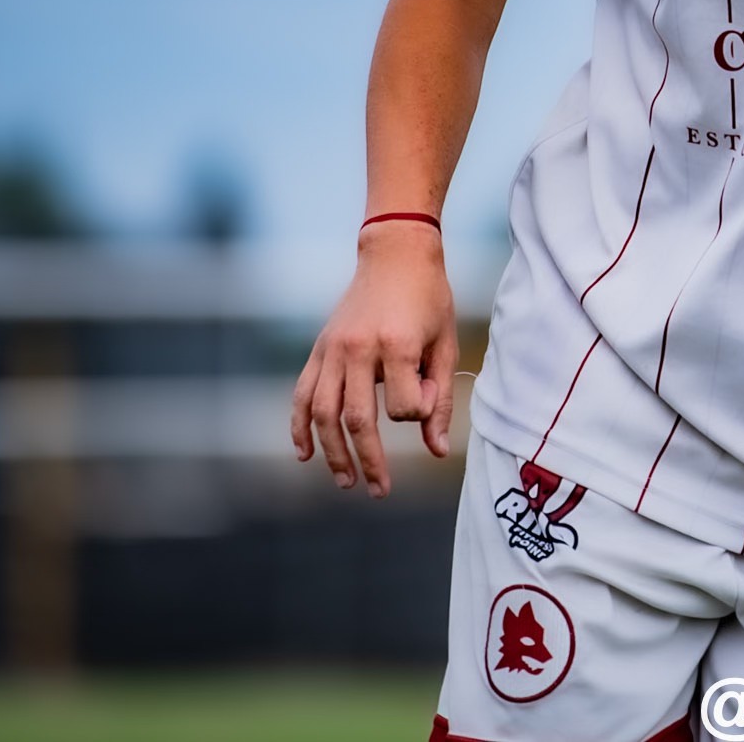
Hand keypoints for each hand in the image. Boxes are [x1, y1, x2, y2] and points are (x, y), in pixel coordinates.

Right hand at [290, 223, 457, 496]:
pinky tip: (306, 455)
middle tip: (380, 490)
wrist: (396, 254)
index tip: (426, 405)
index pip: (402, 406)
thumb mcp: (444, 344)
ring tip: (347, 481)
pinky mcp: (319, 348)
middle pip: (357, 420)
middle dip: (369, 461)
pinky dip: (299, 427)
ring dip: (332, 453)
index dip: (416, 414)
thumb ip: (440, 397)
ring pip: (323, 414)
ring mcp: (334, 349)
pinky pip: (302, 394)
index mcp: (397, 345)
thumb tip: (437, 451)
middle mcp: (360, 349)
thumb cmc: (429, 299)